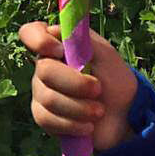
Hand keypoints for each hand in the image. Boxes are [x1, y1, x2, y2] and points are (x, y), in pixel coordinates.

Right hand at [18, 21, 138, 150]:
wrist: (125, 115)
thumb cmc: (114, 78)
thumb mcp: (104, 53)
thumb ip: (81, 38)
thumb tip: (55, 30)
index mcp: (56, 45)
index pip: (29, 33)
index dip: (38, 40)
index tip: (59, 50)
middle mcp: (44, 66)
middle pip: (44, 71)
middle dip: (76, 83)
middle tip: (98, 89)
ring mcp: (41, 91)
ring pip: (48, 98)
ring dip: (80, 107)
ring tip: (99, 111)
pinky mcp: (44, 117)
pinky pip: (47, 119)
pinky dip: (72, 124)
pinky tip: (88, 126)